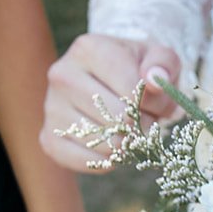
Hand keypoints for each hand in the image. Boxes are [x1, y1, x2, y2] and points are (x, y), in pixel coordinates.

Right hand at [42, 34, 180, 170]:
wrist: (111, 78)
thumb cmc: (139, 67)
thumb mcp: (159, 56)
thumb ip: (163, 64)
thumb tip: (154, 80)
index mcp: (88, 49)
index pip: (131, 89)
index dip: (154, 103)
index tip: (156, 101)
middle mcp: (62, 75)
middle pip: (118, 118)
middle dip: (143, 125)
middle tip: (146, 118)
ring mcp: (51, 107)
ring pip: (103, 142)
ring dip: (127, 144)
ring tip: (129, 129)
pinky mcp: (48, 136)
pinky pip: (84, 161)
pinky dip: (108, 162)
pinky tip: (115, 149)